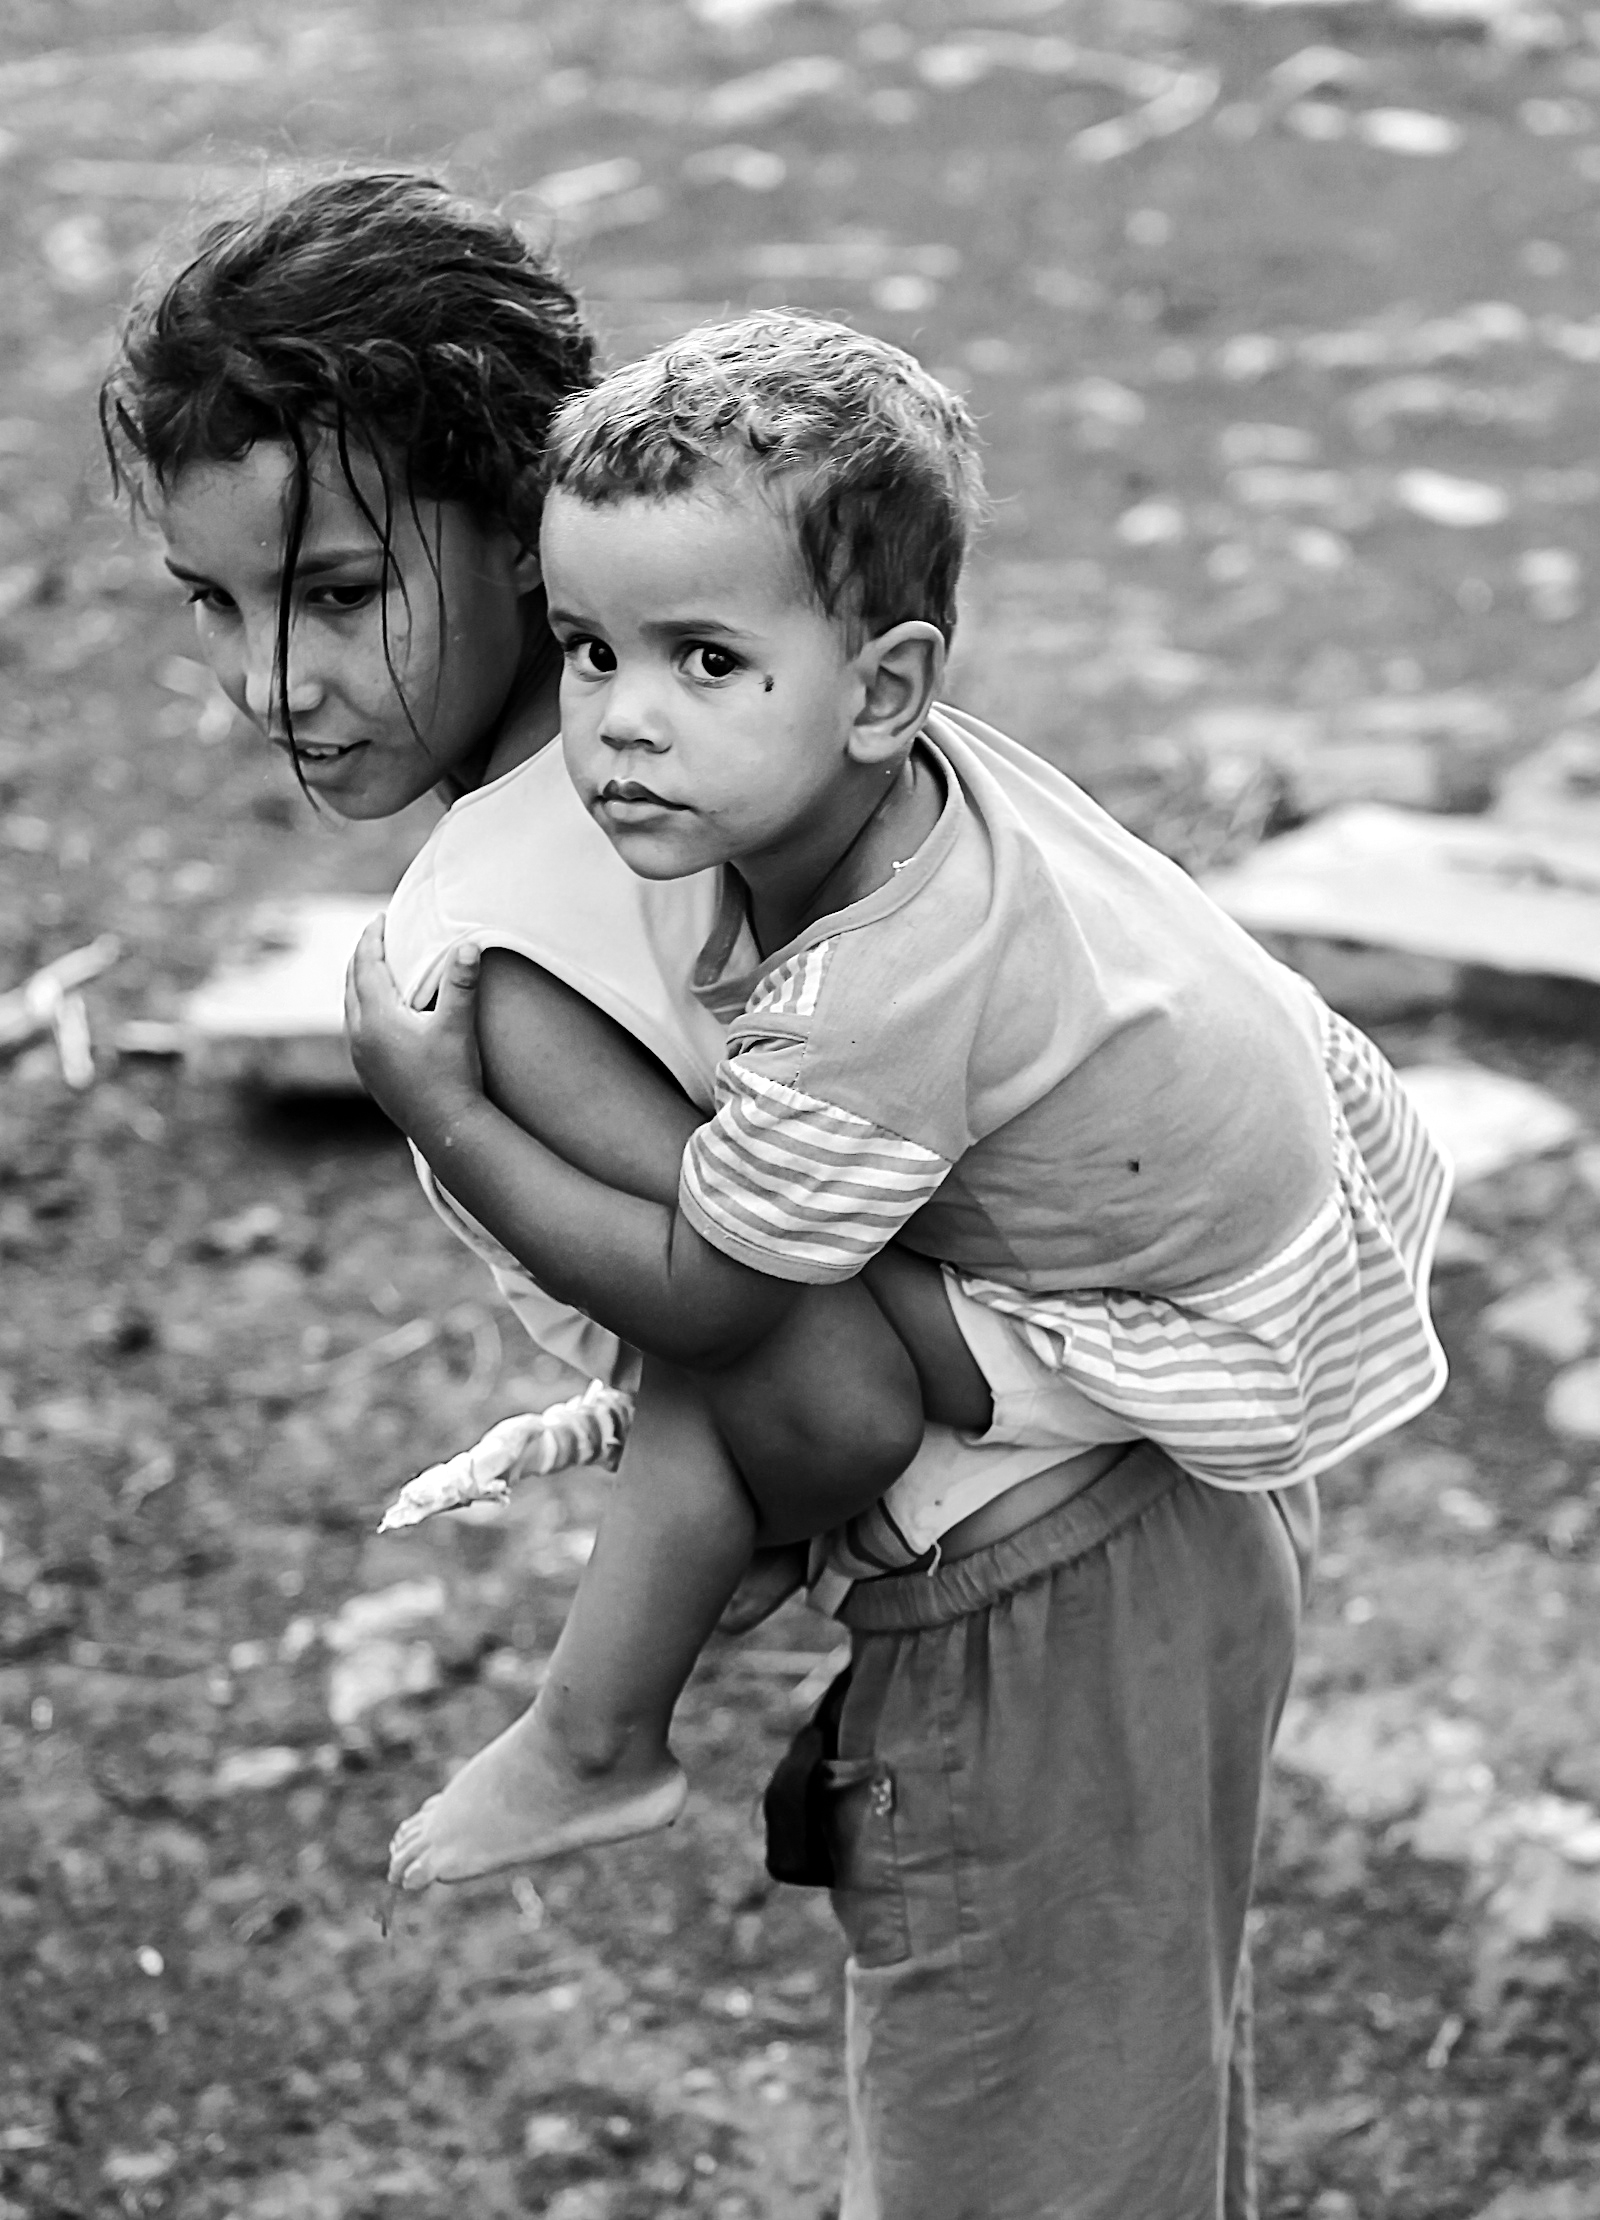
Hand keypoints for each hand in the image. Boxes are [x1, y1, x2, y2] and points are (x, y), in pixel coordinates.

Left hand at [345, 918, 483, 1142]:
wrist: (446, 1128)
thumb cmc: (453, 1076)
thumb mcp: (458, 1026)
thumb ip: (461, 983)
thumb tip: (469, 944)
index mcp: (376, 1018)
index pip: (366, 965)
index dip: (372, 938)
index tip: (380, 918)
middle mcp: (360, 1035)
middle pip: (352, 983)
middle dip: (362, 956)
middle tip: (376, 936)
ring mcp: (360, 1057)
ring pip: (351, 1008)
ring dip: (359, 984)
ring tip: (375, 969)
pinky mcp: (368, 1074)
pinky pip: (356, 1030)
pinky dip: (362, 1009)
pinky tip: (378, 1014)